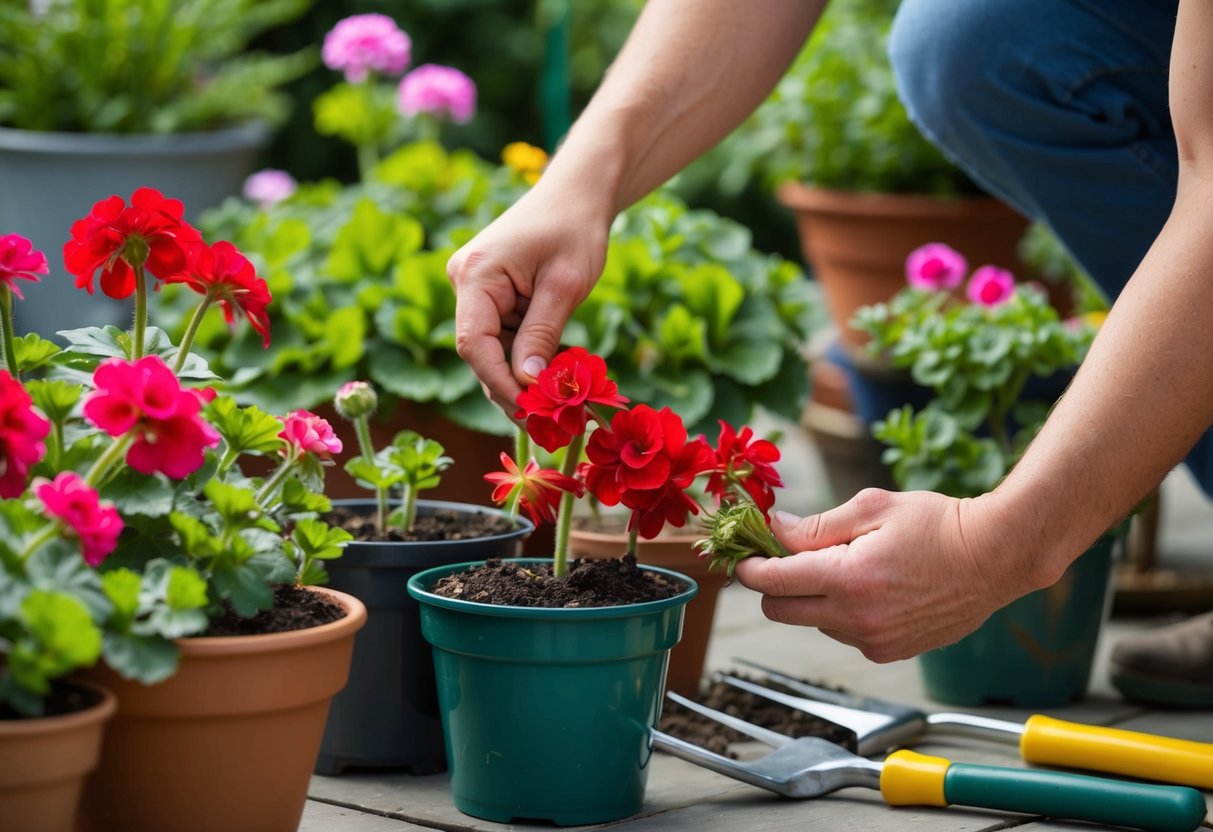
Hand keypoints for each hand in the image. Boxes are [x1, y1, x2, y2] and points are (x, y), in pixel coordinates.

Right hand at [447, 183, 608, 413]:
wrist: (578, 193)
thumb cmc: (575, 228)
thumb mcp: (565, 285)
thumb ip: (542, 335)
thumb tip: (527, 385)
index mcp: (476, 274)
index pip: (474, 344)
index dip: (499, 383)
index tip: (530, 412)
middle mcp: (465, 282)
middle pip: (480, 351)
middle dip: (511, 387)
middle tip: (546, 421)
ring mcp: (476, 289)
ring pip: (493, 349)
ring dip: (521, 377)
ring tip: (555, 406)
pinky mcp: (492, 295)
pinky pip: (504, 337)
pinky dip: (526, 359)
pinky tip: (552, 379)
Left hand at [732, 488, 1037, 661]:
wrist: (996, 558)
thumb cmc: (937, 523)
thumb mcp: (872, 508)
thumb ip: (816, 526)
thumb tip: (773, 529)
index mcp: (847, 578)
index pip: (772, 582)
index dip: (750, 568)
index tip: (744, 557)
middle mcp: (856, 618)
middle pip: (780, 611)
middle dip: (774, 586)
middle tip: (787, 558)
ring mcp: (873, 640)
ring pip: (814, 622)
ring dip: (815, 599)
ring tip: (851, 566)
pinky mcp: (889, 652)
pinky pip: (845, 633)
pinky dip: (844, 613)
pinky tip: (874, 588)